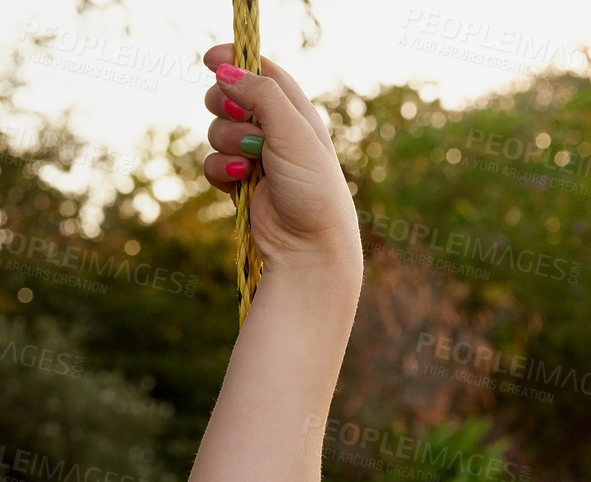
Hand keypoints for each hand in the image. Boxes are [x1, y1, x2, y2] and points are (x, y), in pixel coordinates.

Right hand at [201, 43, 360, 273]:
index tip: (209, 58)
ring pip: (217, 130)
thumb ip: (261, 96)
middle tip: (243, 120)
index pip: (262, 72)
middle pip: (230, 97)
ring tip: (252, 164)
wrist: (309, 246)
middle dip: (225, 106)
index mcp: (297, 114)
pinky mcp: (240, 183)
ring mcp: (256, 158)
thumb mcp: (294, 133)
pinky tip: (240, 181)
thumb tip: (225, 69)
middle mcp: (276, 132)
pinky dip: (220, 169)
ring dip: (227, 143)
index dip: (235, 59)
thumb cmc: (313, 188)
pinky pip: (212, 163)